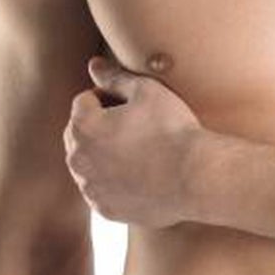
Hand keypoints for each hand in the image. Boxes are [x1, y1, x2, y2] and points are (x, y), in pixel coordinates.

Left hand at [63, 54, 202, 228]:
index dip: (109, 97)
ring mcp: (89, 188)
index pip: (84, 101)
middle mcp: (77, 159)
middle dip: (100, 127)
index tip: (134, 106)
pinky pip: (101, 190)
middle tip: (137, 128)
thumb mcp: (147, 91)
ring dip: (104, 155)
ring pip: (89, 164)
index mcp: (82, 126)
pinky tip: (140, 176)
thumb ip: (114, 77)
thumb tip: (93, 65)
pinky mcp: (104, 210)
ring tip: (140, 153)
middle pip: (80, 133)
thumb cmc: (173, 130)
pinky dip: (113, 182)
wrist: (196, 177)